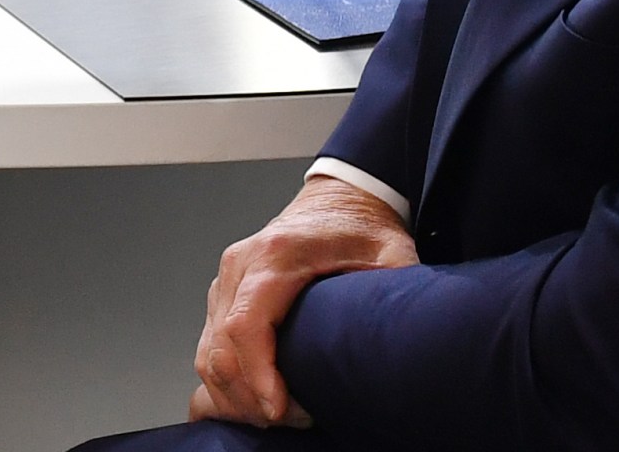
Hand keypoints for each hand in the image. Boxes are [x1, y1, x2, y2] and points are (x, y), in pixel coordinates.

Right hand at [190, 175, 415, 427]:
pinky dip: (223, 384)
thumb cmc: (361, 225)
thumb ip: (397, 288)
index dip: (257, 374)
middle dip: (249, 397)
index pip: (246, 325)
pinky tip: (252, 404)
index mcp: (276, 254)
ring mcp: (226, 282)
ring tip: (279, 416)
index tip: (280, 409)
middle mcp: (240, 266)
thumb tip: (410, 334)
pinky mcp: (223, 296)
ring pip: (208, 355)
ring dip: (234, 397)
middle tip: (293, 419)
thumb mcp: (390, 250)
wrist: (339, 198)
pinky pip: (208, 350)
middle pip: (220, 349)